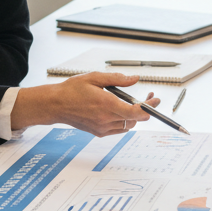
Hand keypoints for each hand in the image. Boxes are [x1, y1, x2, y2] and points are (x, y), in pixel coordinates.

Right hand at [11, 73, 161, 136]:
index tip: (156, 99)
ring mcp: (103, 128)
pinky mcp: (99, 132)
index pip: (137, 112)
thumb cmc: (72, 90)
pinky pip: (118, 129)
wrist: (55, 105)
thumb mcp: (95, 78)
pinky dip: (124, 121)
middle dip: (145, 109)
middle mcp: (106, 119)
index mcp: (107, 105)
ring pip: (128, 125)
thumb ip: (118, 79)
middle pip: (136, 119)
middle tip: (146, 97)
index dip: (150, 107)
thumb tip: (135, 79)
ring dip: (135, 116)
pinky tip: (120, 110)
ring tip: (132, 103)